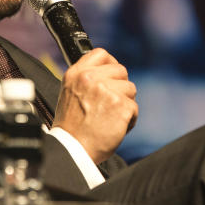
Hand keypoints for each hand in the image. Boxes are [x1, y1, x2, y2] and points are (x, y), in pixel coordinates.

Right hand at [52, 48, 137, 163]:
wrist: (72, 150)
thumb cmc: (72, 128)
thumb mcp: (70, 94)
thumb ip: (86, 80)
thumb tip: (109, 72)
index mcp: (76, 74)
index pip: (101, 54)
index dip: (111, 64)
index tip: (113, 76)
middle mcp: (90, 78)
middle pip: (121, 71)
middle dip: (120, 88)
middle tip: (109, 105)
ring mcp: (106, 90)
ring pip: (130, 89)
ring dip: (125, 104)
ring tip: (110, 118)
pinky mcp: (120, 105)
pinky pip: (134, 107)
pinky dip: (129, 120)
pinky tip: (115, 128)